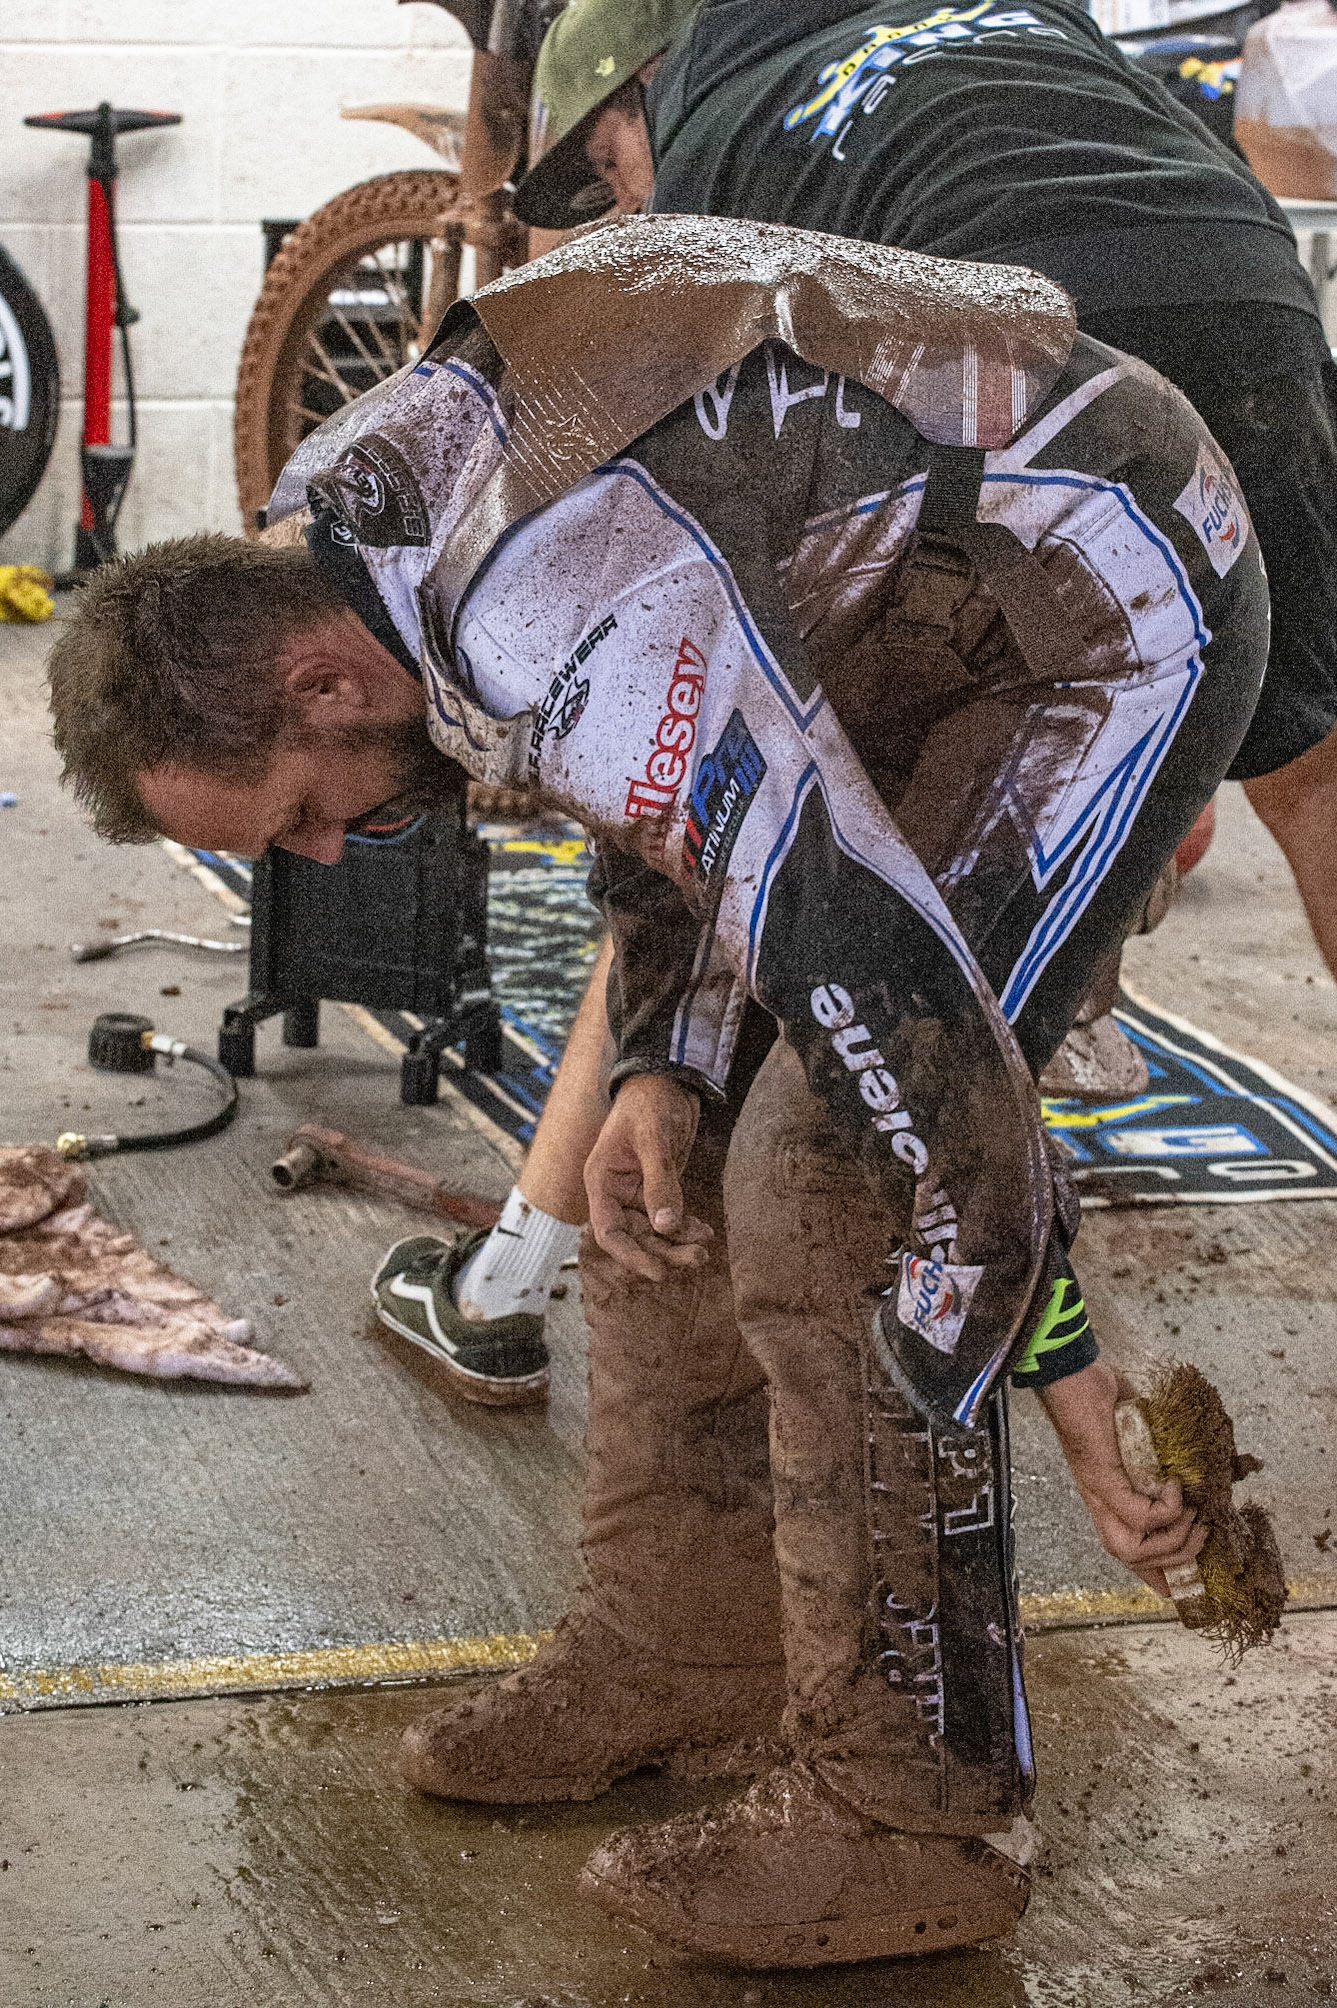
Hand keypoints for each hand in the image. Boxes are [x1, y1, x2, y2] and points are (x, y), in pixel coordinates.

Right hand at [584, 1074, 713, 1281]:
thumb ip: (659, 1182)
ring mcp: (638, 1190)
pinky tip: (704, 1231)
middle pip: (636, 1237)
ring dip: (677, 1243)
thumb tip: (666, 1227)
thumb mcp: (654, 1139)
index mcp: (602, 1181)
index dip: (632, 1256)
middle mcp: (617, 1191)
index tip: (658, 1272)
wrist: (667, 1078)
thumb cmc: (650, 1101)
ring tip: (704, 1249)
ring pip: (655, 1231)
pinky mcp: (659, 1186)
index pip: (609, 1232)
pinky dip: (686, 1227)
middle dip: (664, 1251)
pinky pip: (669, 1216)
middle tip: (698, 1258)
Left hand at [1039, 1360, 1206, 1597]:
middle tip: (1203, 1531)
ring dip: (1174, 1538)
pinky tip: (1176, 1486)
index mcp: (1110, 1499)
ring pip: (1132, 1549)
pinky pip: (1137, 1516)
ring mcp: (1099, 1493)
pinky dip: (1165, 1510)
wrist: (1074, 1375)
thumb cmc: (1104, 1402)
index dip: (1161, 1574)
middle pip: (1133, 1560)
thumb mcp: (1143, 1440)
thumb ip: (1166, 1460)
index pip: (1132, 1553)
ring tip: (1193, 1513)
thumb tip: (1207, 1472)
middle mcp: (1101, 1503)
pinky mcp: (1101, 1479)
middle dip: (1178, 1558)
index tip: (1194, 1580)